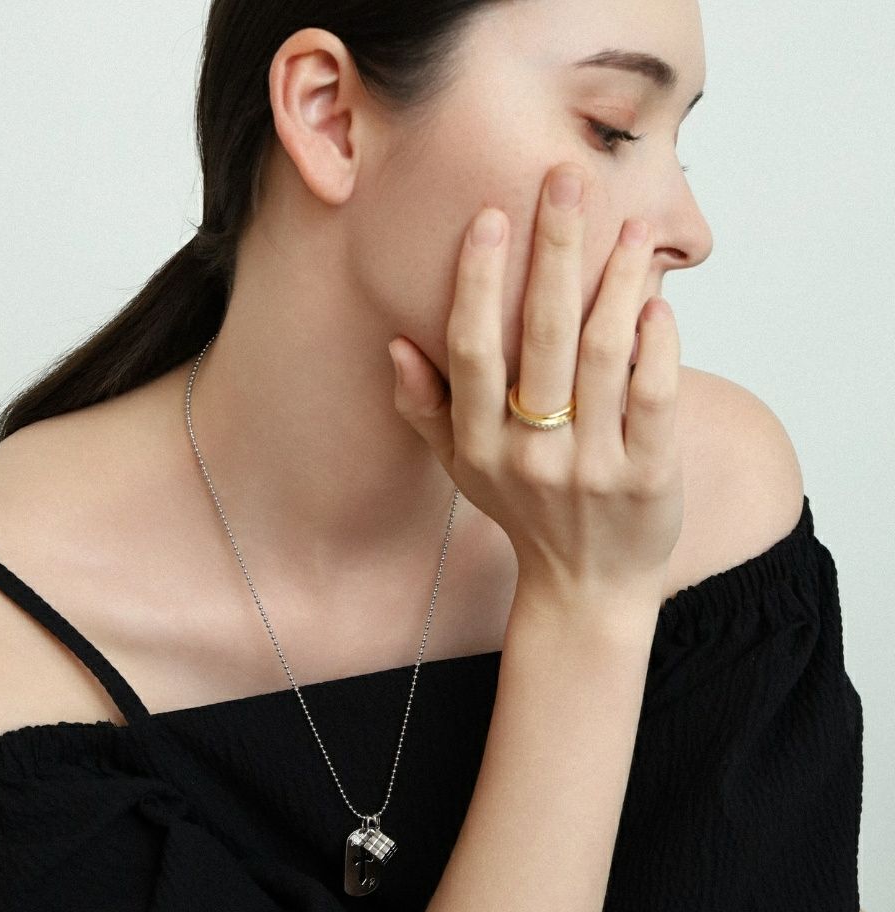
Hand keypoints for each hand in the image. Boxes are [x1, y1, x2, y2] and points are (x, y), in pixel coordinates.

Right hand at [389, 164, 683, 601]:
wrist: (587, 586)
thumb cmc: (523, 514)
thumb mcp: (461, 469)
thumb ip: (426, 409)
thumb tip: (398, 345)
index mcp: (478, 445)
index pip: (474, 350)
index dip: (478, 281)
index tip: (491, 216)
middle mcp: (530, 455)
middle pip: (542, 337)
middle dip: (554, 251)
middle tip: (568, 181)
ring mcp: (591, 469)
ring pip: (603, 356)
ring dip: (617, 283)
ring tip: (632, 229)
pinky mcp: (648, 478)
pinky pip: (654, 397)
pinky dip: (657, 344)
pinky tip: (658, 303)